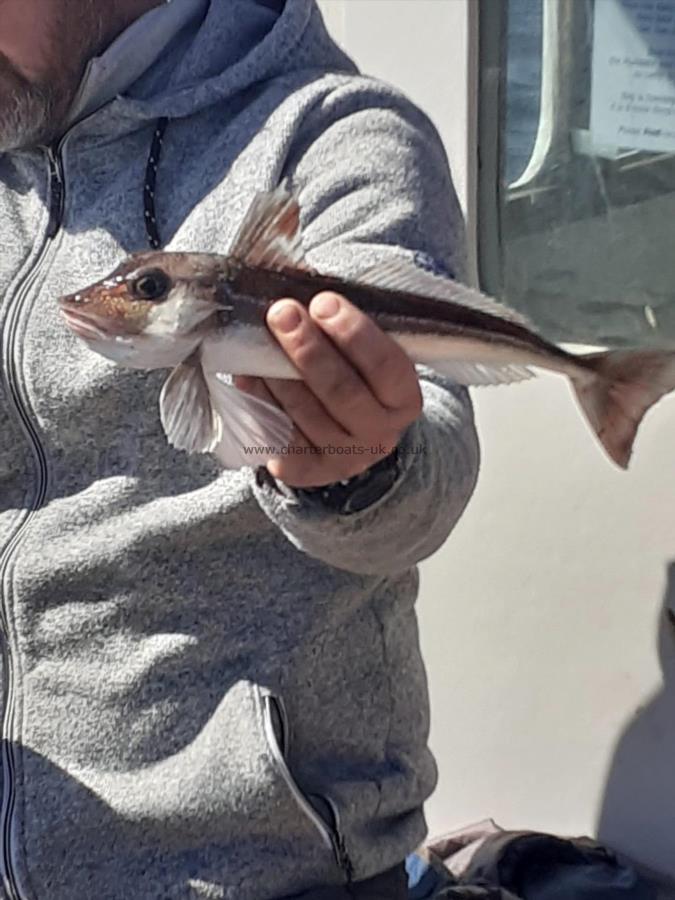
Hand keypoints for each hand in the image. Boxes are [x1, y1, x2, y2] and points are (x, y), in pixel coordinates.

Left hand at [234, 291, 422, 487]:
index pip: (386, 366)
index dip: (354, 333)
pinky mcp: (308, 471)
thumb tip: (304, 296)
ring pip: (307, 414)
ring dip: (278, 374)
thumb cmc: (354, 375)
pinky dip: (261, 403)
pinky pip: (281, 438)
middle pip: (342, 391)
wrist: (346, 432)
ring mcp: (345, 458)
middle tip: (281, 312)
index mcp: (404, 400)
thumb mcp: (365, 354)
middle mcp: (381, 434)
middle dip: (308, 349)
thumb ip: (345, 329)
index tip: (323, 302)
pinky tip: (247, 377)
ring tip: (260, 341)